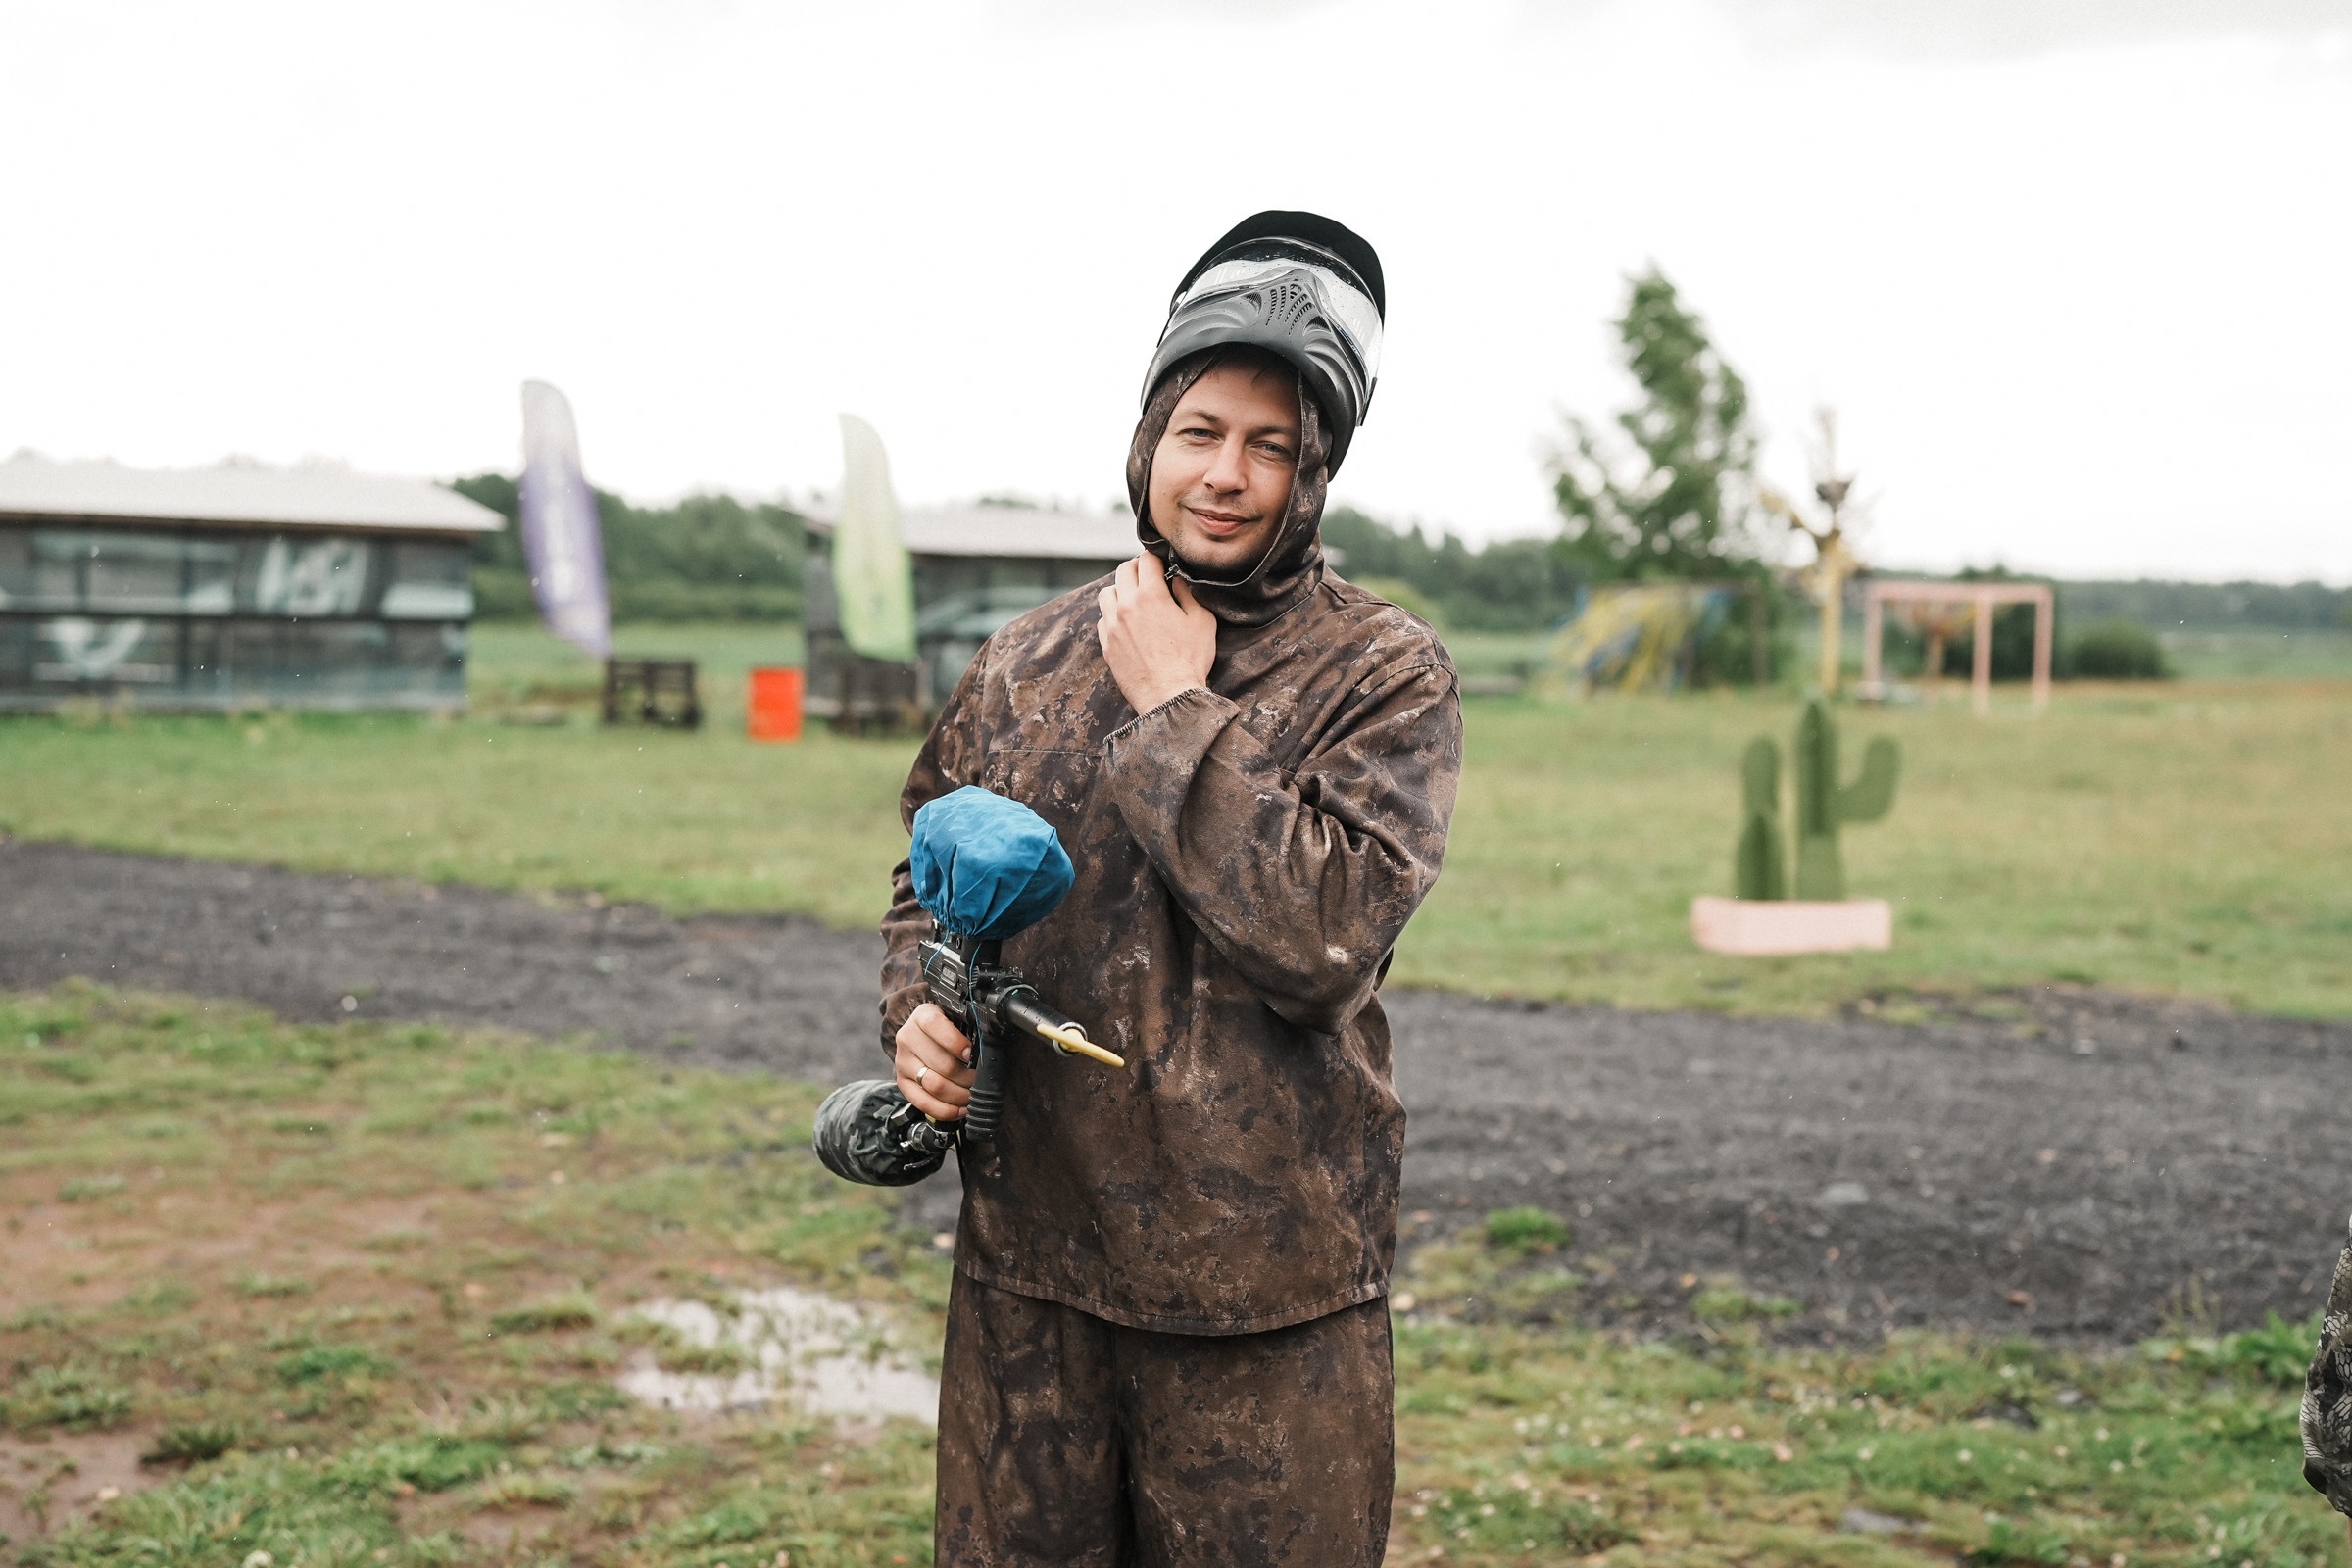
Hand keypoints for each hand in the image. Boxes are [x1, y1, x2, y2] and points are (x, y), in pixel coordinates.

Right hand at [895, 1002, 974, 1120]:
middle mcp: (908, 1037)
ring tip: (972, 1096)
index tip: (971, 1054)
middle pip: (941, 1063)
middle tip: (979, 1081)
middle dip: (966, 1077)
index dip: (956, 1042)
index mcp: (922, 1016)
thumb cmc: (946, 1028)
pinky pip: (922, 1102)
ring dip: (958, 1095)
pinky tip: (960, 1109)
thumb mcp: (956, 1018)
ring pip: (933, 1084)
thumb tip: (987, 1049)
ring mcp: (903, 1061)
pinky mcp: (902, 1082)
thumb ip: (969, 1029)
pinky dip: (945, 1110)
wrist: (921, 1035)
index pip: (935, 1026)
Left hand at [1096, 556, 1215, 714]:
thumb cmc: (1190, 660)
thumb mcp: (1202, 621)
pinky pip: (1103, 619)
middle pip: (1123, 571)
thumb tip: (1176, 581)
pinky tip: (1126, 623)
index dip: (1155, 558)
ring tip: (1133, 598)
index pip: (1146, 560)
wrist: (1169, 697)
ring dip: (1120, 590)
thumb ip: (1188, 594)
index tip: (1161, 563)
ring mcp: (1113, 626)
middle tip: (1148, 576)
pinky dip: (1112, 616)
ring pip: (1106, 593)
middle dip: (1137, 568)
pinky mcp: (1107, 645)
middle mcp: (1126, 606)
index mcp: (1151, 595)